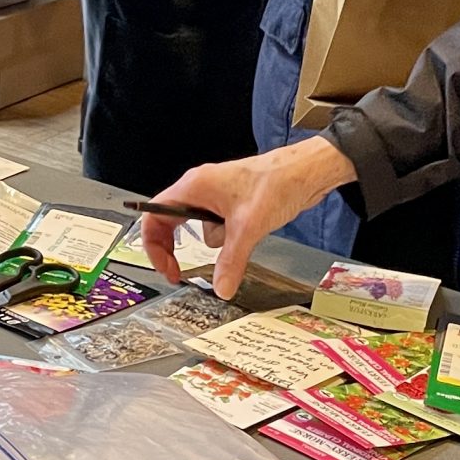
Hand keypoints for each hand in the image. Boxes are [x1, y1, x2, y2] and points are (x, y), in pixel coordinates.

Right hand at [140, 139, 358, 299]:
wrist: (305, 172)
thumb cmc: (275, 183)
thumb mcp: (248, 229)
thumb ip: (231, 261)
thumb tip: (221, 288)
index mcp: (193, 186)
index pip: (154, 215)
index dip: (154, 245)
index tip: (167, 268)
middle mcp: (200, 188)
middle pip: (170, 222)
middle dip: (175, 249)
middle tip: (179, 273)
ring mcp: (216, 195)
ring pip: (199, 227)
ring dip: (213, 242)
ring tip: (236, 239)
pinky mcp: (232, 203)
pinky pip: (218, 226)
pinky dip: (228, 237)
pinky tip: (247, 233)